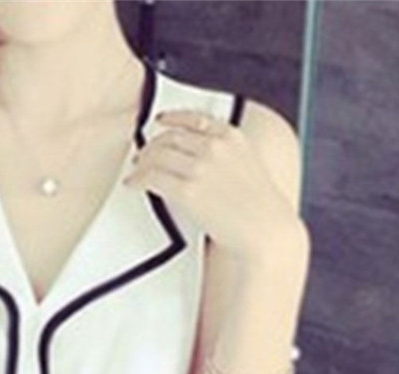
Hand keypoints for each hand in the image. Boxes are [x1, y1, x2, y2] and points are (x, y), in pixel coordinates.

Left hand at [123, 107, 303, 268]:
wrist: (265, 230)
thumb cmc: (259, 208)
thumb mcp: (248, 165)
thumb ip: (226, 154)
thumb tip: (196, 156)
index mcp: (231, 137)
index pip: (195, 118)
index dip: (172, 118)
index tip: (161, 120)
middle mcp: (214, 147)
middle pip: (171, 137)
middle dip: (152, 145)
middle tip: (142, 156)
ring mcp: (200, 168)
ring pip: (157, 155)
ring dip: (142, 163)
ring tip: (136, 171)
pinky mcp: (186, 191)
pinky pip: (151, 178)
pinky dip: (137, 179)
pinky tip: (133, 184)